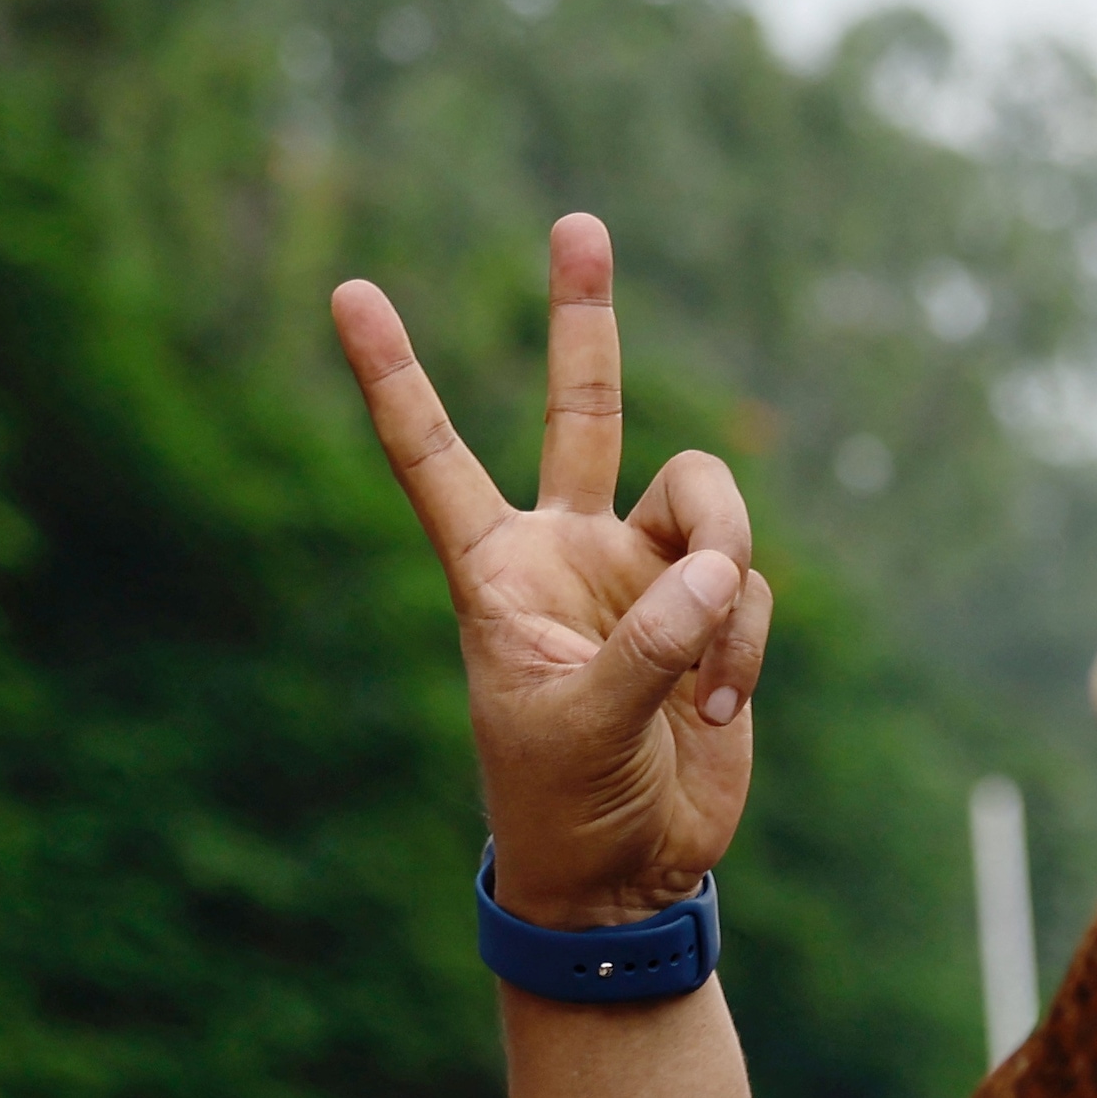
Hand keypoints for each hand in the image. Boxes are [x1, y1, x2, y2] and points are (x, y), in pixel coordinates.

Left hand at [332, 214, 770, 929]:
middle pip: (581, 411)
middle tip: (575, 224)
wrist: (630, 873)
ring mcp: (647, 577)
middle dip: (583, 319)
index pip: (435, 460)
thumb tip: (723, 570)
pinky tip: (716, 712)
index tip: (349, 293)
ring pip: (707, 505)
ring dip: (724, 577)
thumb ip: (649, 642)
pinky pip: (748, 590)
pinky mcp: (713, 615)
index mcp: (497, 571)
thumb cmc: (562, 803)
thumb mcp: (580, 725)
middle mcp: (571, 552)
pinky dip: (742, 648)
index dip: (394, 378)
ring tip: (707, 678)